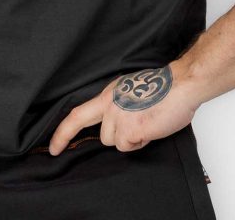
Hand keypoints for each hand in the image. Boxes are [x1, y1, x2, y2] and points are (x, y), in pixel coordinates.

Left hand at [47, 60, 200, 154]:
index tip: (53, 145)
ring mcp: (117, 116)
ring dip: (127, 138)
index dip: (63, 129)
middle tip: (54, 150)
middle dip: (65, 136)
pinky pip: (128, 146)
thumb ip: (117, 106)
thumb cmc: (164, 88)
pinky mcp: (129, 129)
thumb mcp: (131, 91)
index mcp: (109, 92)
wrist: (181, 84)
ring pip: (113, 141)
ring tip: (145, 124)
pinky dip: (139, 143)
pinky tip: (150, 129)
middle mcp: (109, 103)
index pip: (79, 112)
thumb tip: (113, 124)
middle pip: (84, 125)